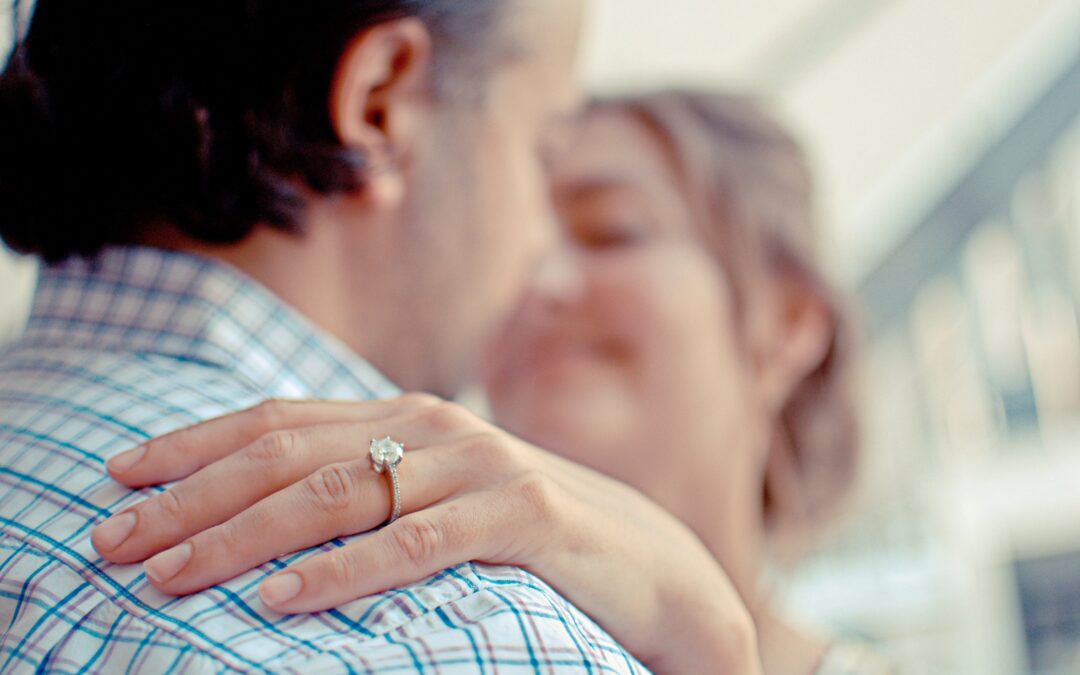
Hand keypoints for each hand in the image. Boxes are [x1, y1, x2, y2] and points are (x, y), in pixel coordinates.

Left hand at [92, 396, 760, 673]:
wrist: (648, 560)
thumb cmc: (525, 534)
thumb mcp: (435, 500)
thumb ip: (369, 486)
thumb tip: (262, 512)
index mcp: (405, 417)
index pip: (278, 418)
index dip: (194, 443)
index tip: (118, 474)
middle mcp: (433, 426)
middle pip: (290, 453)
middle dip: (192, 497)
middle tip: (112, 540)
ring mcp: (479, 465)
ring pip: (340, 494)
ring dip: (243, 536)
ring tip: (169, 575)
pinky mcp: (522, 512)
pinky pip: (416, 544)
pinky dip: (343, 571)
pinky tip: (281, 600)